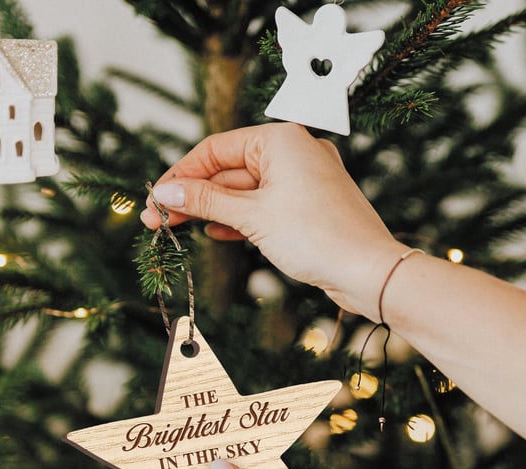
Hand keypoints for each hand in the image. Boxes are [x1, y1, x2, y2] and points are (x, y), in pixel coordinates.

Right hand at [140, 122, 408, 320]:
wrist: (369, 272)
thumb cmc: (318, 237)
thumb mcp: (252, 216)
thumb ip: (206, 200)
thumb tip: (166, 190)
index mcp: (281, 139)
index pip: (217, 149)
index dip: (182, 174)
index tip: (156, 197)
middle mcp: (295, 152)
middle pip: (230, 171)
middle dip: (195, 196)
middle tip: (159, 218)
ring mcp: (305, 180)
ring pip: (248, 191)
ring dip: (215, 210)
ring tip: (179, 226)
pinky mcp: (311, 207)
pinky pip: (267, 207)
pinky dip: (243, 219)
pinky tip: (217, 233)